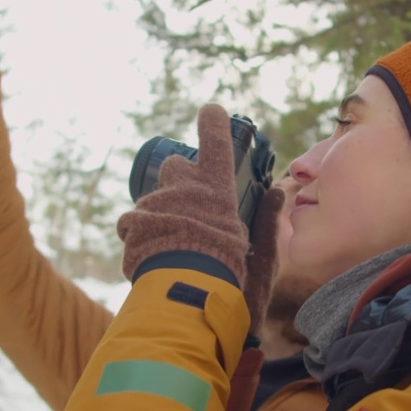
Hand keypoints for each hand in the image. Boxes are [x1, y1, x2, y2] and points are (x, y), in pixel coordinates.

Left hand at [118, 104, 250, 287]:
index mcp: (216, 191)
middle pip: (176, 165)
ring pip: (155, 198)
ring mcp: (155, 204)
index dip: (213, 124)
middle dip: (180, 176)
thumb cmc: (228, 278)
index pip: (216, 144)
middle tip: (190, 204)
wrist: (185, 300)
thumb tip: (277, 192)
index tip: (210, 110)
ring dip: (163, 213)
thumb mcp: (260, 254)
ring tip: (176, 246)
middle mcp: (183, 189)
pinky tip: (156, 255)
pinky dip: (143, 233)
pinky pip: (136, 221)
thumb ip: (267, 221)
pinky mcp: (132, 222)